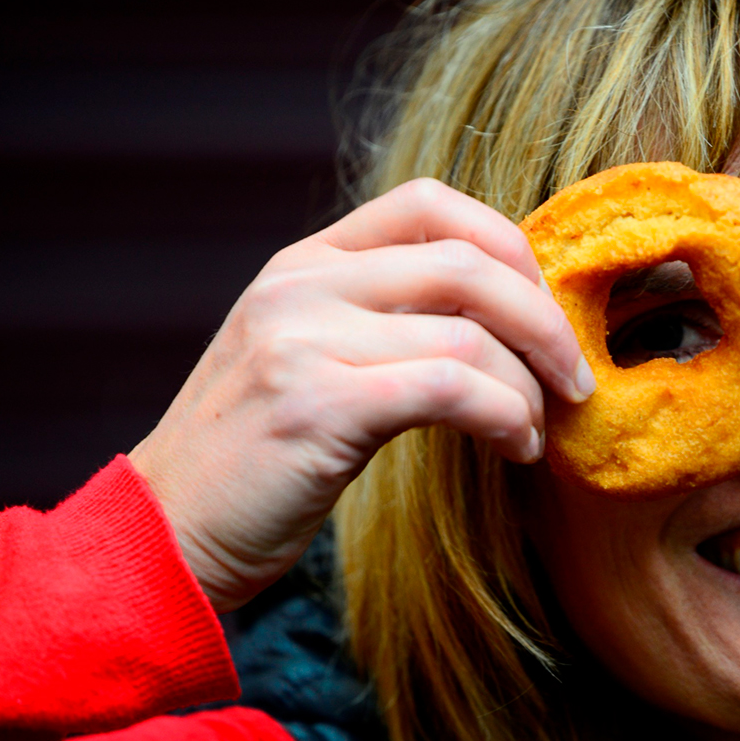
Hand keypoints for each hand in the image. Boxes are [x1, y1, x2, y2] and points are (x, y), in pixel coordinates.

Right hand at [128, 179, 593, 611]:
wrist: (165, 536)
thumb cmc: (255, 460)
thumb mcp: (305, 359)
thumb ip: (379, 319)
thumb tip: (504, 317)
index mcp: (303, 264)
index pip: (428, 204)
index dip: (508, 245)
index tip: (544, 306)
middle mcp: (300, 286)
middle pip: (467, 264)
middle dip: (544, 321)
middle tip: (575, 377)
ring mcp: (303, 340)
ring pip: (471, 334)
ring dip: (529, 387)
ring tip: (535, 431)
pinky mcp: (318, 406)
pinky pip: (452, 389)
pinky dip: (505, 417)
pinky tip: (515, 448)